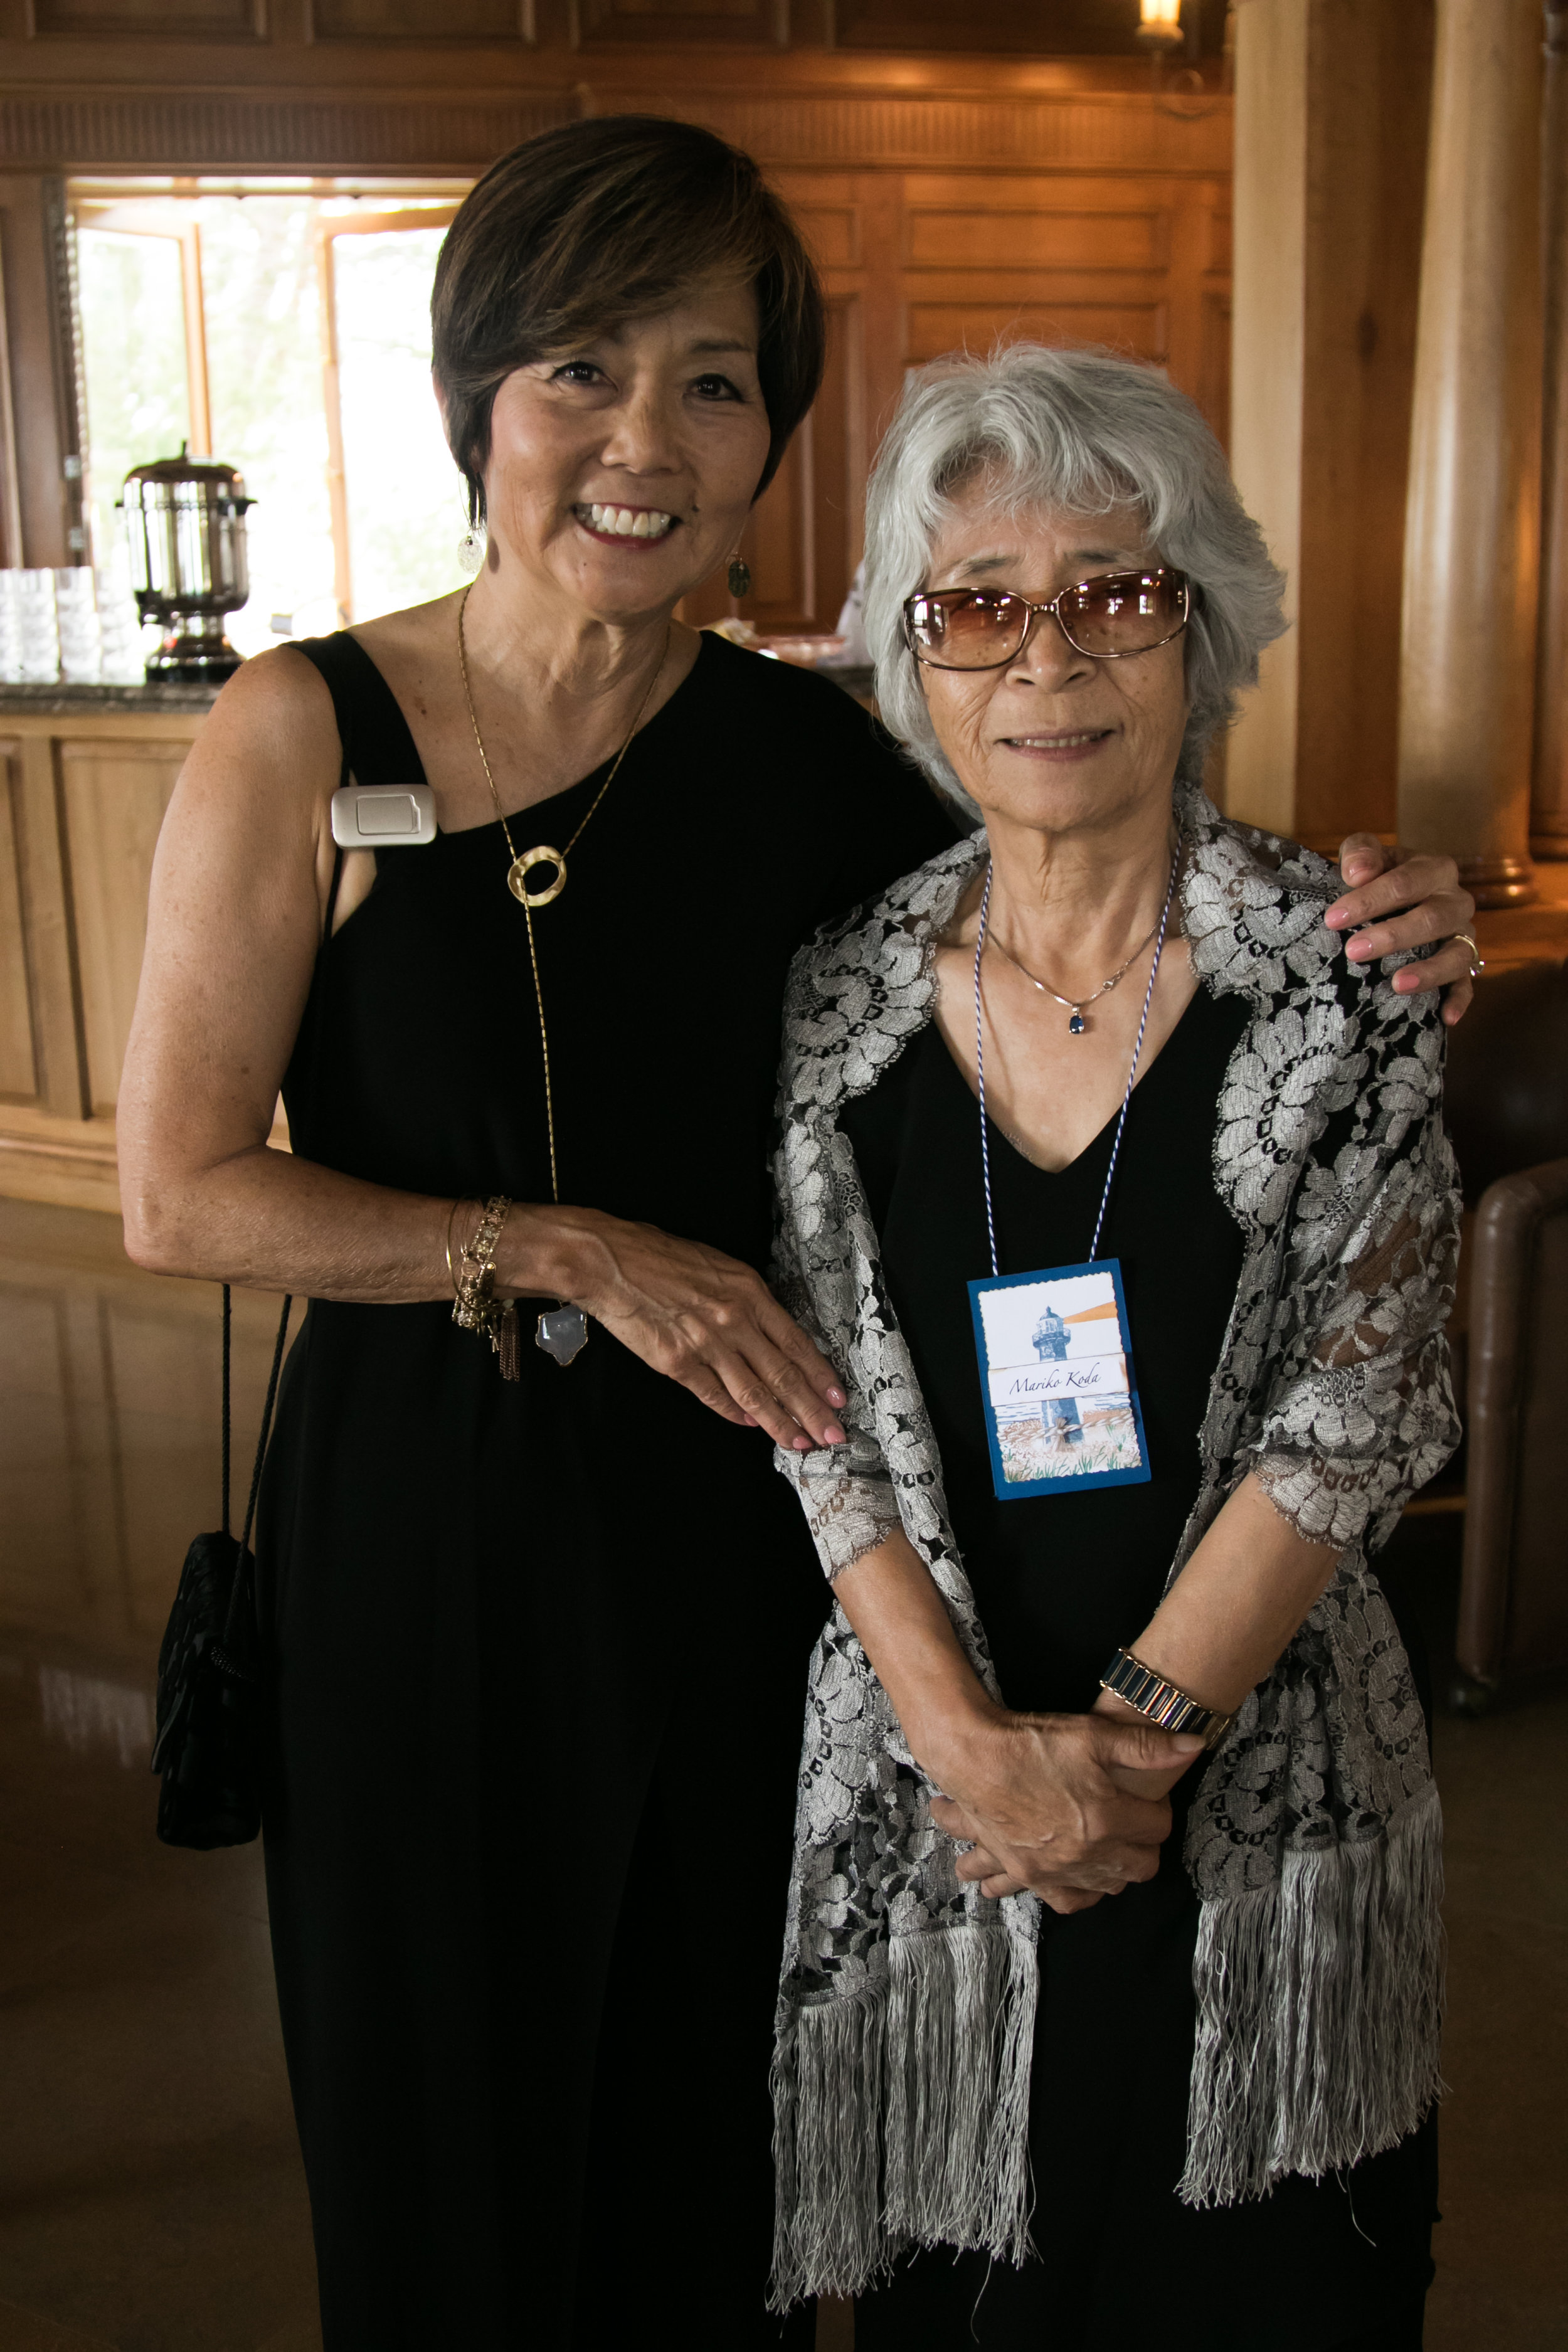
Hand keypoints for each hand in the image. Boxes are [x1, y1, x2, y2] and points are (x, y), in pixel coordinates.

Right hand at [512, 1205, 848, 1449]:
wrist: (609, 1260)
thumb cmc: (661, 1255)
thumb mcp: (718, 1265)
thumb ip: (747, 1300)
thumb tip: (769, 1334)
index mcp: (749, 1292)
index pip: (796, 1342)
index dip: (820, 1375)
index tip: (838, 1398)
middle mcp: (734, 1319)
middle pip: (782, 1374)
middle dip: (811, 1409)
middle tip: (833, 1434)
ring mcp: (706, 1343)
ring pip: (753, 1391)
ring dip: (780, 1421)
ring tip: (800, 1442)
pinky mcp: (676, 1362)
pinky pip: (713, 1394)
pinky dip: (733, 1412)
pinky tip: (750, 1425)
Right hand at [919, 1704, 1202, 1915]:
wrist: (972, 1757)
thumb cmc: (1032, 1742)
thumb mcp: (1092, 1734)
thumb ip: (1146, 1746)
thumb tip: (1195, 1747)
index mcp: (1106, 1818)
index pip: (1158, 1826)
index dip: (1159, 1809)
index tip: (1149, 1797)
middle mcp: (1086, 1853)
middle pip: (1140, 1865)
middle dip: (1144, 1843)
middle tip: (1135, 1820)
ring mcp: (1057, 1869)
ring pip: (1108, 1886)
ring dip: (1117, 1868)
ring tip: (1113, 1845)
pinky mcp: (1030, 1875)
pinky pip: (1067, 1901)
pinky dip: (1080, 1893)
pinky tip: (1084, 1880)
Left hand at [1327, 835, 1477, 1026]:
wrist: (1398, 899)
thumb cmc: (1377, 876)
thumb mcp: (1365, 857)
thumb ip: (1360, 852)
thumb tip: (1357, 872)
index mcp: (1433, 870)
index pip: (1405, 882)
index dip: (1369, 900)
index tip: (1333, 918)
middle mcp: (1455, 902)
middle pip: (1432, 918)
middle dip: (1393, 935)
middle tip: (1354, 951)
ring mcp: (1462, 936)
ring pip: (1456, 953)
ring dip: (1428, 971)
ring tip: (1397, 984)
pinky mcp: (1463, 966)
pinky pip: (1467, 984)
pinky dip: (1459, 1000)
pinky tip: (1446, 1018)